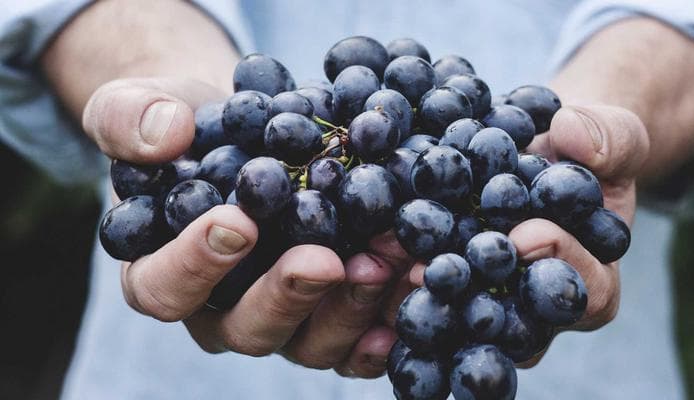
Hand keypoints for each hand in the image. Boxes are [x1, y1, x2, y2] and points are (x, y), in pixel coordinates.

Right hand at [83, 77, 400, 376]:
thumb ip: (131, 118)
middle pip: (247, 328)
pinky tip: (413, 290)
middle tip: (325, 260)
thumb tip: (166, 135)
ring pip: (311, 342)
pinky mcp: (330, 313)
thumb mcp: (141, 106)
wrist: (247, 130)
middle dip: (289, 296)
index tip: (238, 222)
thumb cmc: (187, 126)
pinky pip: (357, 340)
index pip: (164, 288)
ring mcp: (283, 318)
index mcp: (162, 271)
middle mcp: (222, 309)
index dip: (196, 265)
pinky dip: (387, 323)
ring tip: (386, 260)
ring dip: (351, 307)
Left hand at [371, 103, 649, 368]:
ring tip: (390, 262)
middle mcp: (536, 309)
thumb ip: (608, 138)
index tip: (528, 234)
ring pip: (460, 315)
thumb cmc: (587, 150)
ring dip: (423, 291)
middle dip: (476, 293)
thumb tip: (573, 133)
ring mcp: (489, 302)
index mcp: (592, 282)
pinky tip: (368, 248)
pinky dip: (396, 270)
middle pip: (513, 321)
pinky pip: (425, 289)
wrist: (544, 151)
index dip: (560, 264)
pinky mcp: (449, 285)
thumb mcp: (614, 135)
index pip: (586, 292)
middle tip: (437, 269)